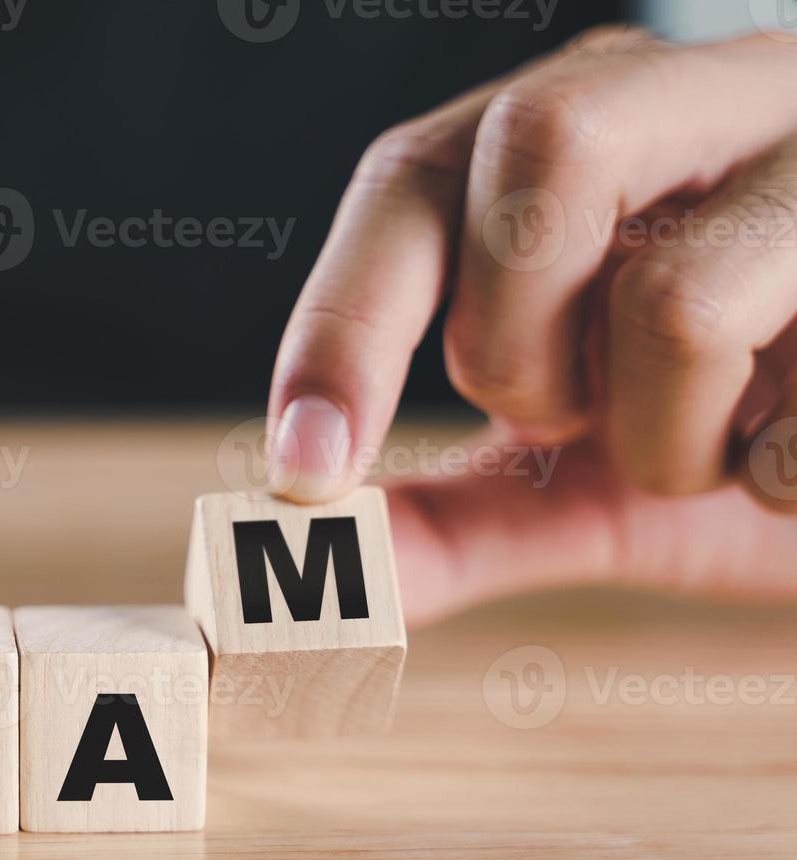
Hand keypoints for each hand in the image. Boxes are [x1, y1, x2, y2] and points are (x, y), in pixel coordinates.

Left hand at [264, 26, 796, 624]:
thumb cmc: (740, 435)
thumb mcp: (576, 479)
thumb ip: (445, 516)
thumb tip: (303, 570)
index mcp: (593, 128)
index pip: (417, 175)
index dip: (344, 324)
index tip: (305, 470)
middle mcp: (715, 96)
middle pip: (542, 147)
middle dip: (515, 342)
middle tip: (569, 415)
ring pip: (676, 294)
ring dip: (660, 441)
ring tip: (715, 443)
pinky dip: (779, 481)